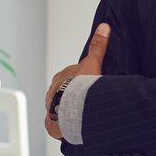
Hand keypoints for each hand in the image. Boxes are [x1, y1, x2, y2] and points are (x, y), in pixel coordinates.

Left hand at [44, 23, 110, 139]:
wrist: (73, 109)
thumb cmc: (81, 86)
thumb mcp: (93, 63)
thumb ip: (98, 46)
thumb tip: (104, 27)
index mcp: (61, 77)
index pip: (71, 77)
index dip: (81, 81)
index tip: (89, 86)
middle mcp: (53, 91)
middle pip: (64, 93)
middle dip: (74, 97)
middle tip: (88, 102)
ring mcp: (51, 107)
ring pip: (60, 108)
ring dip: (69, 111)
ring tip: (82, 117)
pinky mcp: (52, 122)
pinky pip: (58, 124)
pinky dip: (64, 126)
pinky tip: (72, 128)